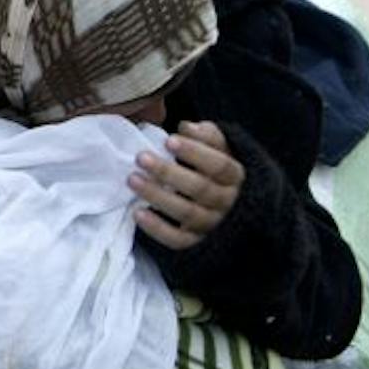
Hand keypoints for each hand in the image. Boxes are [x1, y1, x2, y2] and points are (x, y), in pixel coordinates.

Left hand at [131, 120, 243, 251]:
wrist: (229, 208)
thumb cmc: (215, 171)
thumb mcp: (219, 150)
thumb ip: (208, 136)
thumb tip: (187, 127)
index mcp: (235, 177)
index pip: (219, 165)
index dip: (195, 152)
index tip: (169, 140)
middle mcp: (227, 202)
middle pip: (200, 188)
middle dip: (168, 172)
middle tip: (141, 157)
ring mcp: (212, 224)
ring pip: (187, 213)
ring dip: (157, 196)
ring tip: (132, 179)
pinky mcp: (196, 242)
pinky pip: (178, 240)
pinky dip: (157, 228)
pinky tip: (137, 213)